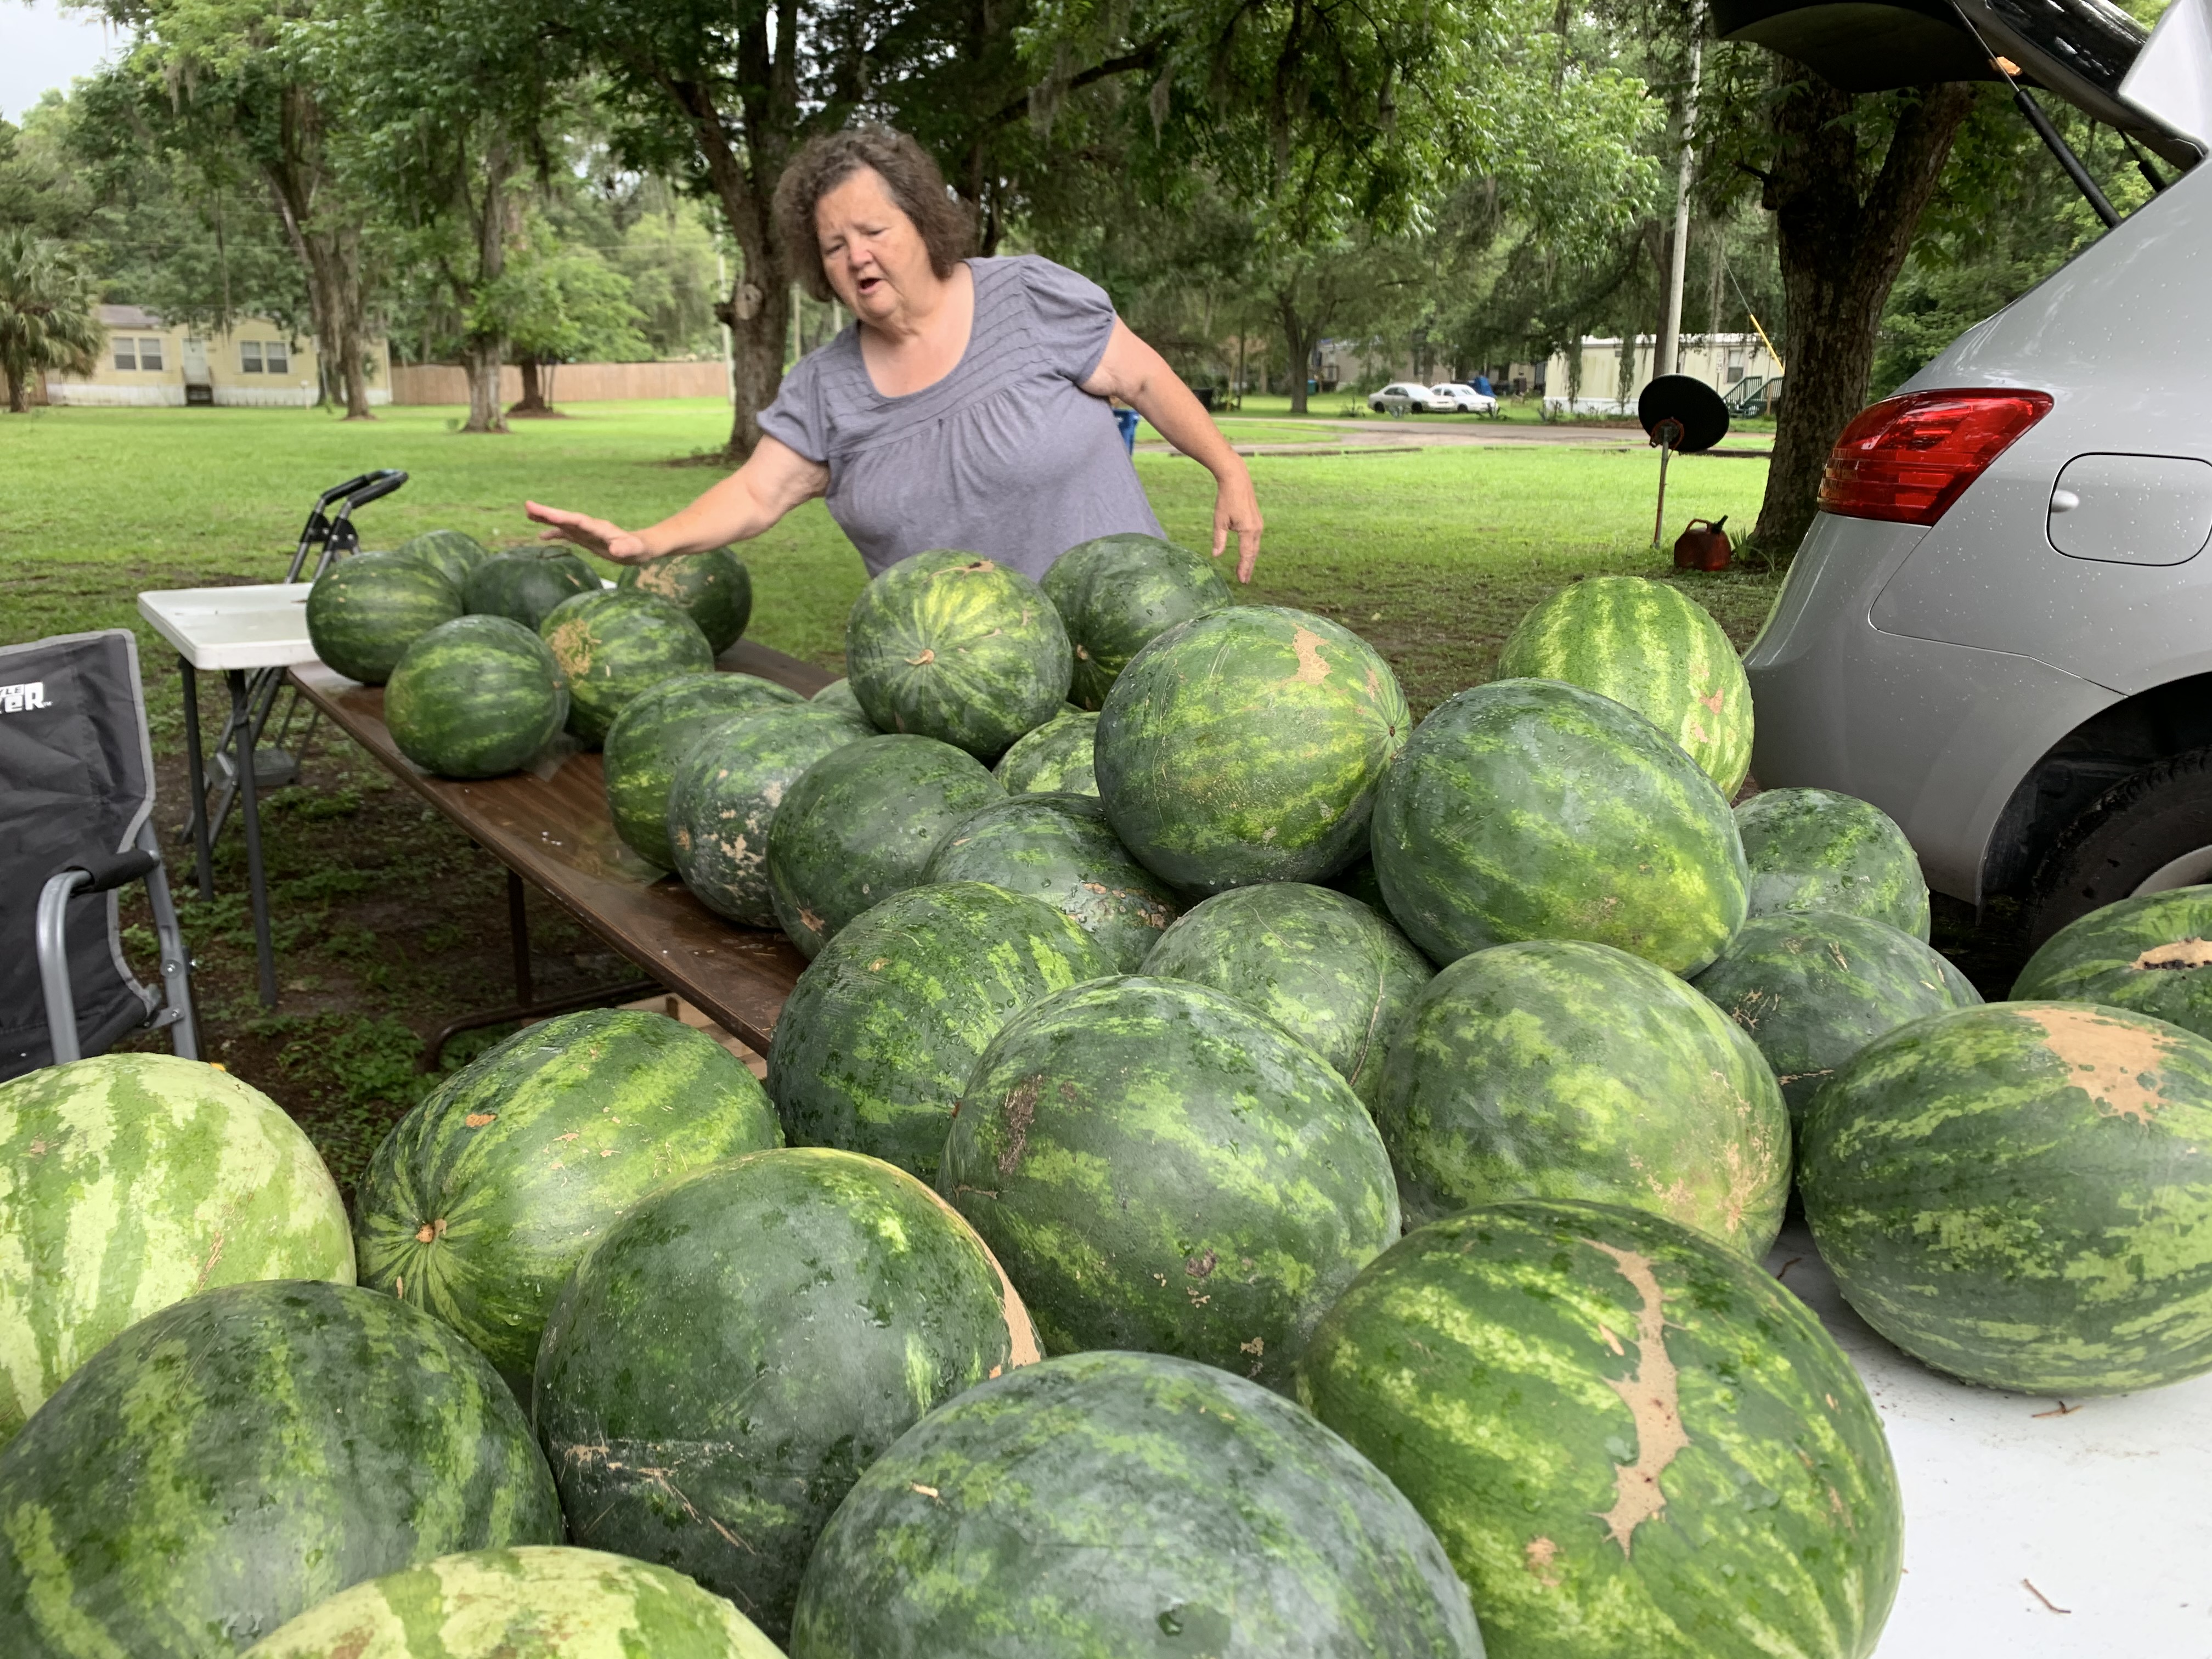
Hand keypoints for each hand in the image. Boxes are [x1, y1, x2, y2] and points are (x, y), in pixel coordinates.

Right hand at [524, 501, 654, 563]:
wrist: (640, 547)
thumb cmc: (637, 548)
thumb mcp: (633, 550)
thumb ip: (624, 549)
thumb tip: (615, 550)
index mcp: (598, 527)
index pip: (576, 519)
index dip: (560, 516)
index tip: (545, 512)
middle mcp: (589, 526)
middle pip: (565, 518)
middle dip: (547, 513)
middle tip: (527, 506)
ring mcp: (586, 531)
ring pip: (563, 523)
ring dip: (547, 519)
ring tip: (528, 514)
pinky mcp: (585, 538)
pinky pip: (567, 534)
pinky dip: (554, 533)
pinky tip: (541, 536)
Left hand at [1211, 463, 1263, 582]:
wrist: (1237, 480)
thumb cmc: (1226, 499)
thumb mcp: (1219, 521)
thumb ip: (1218, 540)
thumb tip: (1216, 556)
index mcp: (1248, 531)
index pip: (1246, 555)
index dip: (1243, 568)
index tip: (1242, 580)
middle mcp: (1257, 529)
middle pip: (1253, 553)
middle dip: (1248, 567)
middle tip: (1244, 580)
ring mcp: (1259, 524)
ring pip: (1255, 547)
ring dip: (1250, 559)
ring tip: (1245, 570)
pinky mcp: (1257, 520)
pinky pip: (1255, 539)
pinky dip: (1252, 549)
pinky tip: (1247, 553)